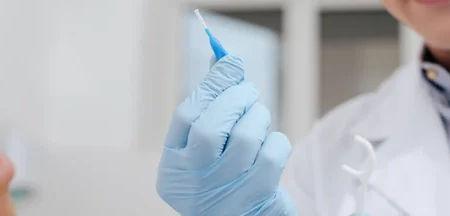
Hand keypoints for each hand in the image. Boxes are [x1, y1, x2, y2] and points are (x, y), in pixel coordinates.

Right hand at [156, 55, 296, 215]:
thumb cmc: (225, 176)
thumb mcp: (206, 149)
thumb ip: (209, 107)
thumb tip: (223, 60)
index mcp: (173, 168)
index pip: (185, 116)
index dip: (210, 85)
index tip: (229, 62)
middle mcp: (193, 183)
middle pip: (211, 128)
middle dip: (236, 98)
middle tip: (249, 90)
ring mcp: (224, 193)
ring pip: (245, 138)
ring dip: (258, 117)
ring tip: (258, 119)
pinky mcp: (256, 198)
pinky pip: (272, 153)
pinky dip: (276, 140)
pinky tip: (269, 144)